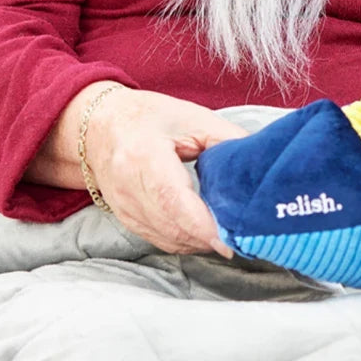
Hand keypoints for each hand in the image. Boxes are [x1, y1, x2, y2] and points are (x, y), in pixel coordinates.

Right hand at [86, 88, 247, 256]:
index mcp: (143, 156)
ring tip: (229, 234)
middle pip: (172, 225)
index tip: (229, 239)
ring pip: (168, 239)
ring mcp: (124, 208)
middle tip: (243, 236)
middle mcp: (128, 187)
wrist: (99, 127)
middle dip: (210, 237)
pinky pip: (160, 240)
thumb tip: (261, 160)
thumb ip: (227, 139)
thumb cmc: (147, 117)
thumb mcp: (191, 117)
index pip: (172, 199)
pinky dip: (186, 241)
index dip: (201, 224)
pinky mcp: (126, 220)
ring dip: (200, 242)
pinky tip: (205, 234)